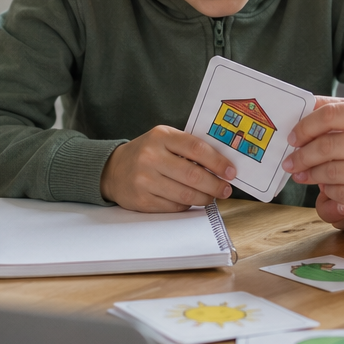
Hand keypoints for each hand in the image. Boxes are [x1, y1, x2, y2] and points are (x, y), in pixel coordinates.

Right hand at [101, 125, 237, 212]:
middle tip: (225, 189)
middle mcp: (151, 157)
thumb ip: (188, 147)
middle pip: (193, 175)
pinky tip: (191, 200)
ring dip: (204, 198)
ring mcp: (145, 180)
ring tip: (211, 196)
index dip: (218, 162)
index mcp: (161, 137)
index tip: (231, 171)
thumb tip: (221, 165)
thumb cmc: (146, 153)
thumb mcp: (164, 139)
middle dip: (215, 185)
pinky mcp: (142, 200)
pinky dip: (187, 206)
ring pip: (185, 195)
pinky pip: (174, 207)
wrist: (113, 169)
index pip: (196, 148)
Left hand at [283, 97, 343, 232]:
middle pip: (325, 145)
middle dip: (301, 155)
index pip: (330, 114)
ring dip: (311, 175)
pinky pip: (341, 194)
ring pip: (329, 172)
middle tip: (291, 161)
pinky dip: (329, 192)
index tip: (293, 136)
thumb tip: (309, 106)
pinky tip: (327, 189)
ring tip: (304, 175)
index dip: (304, 125)